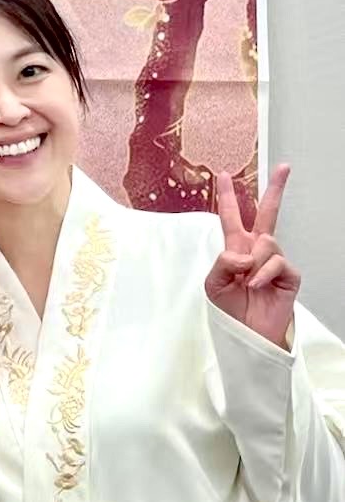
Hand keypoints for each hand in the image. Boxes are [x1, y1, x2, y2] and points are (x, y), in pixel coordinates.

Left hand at [205, 165, 298, 347]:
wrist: (247, 334)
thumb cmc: (230, 311)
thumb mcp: (213, 284)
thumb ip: (223, 262)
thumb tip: (246, 253)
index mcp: (236, 249)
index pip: (231, 217)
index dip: (227, 197)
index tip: (224, 175)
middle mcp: (256, 251)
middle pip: (267, 213)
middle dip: (276, 189)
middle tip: (284, 167)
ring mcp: (274, 261)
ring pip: (266, 241)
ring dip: (253, 262)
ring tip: (248, 282)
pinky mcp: (289, 275)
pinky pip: (276, 261)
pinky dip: (263, 274)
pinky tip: (257, 286)